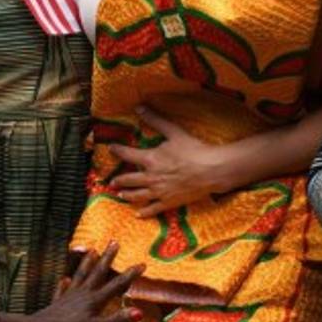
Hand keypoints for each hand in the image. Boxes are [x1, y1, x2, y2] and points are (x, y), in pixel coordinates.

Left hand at [19, 242, 143, 321]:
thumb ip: (117, 320)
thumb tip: (139, 311)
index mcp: (94, 300)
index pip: (116, 285)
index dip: (130, 275)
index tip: (142, 263)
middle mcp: (83, 294)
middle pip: (97, 272)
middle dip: (107, 258)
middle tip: (114, 242)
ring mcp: (69, 297)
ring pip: (80, 276)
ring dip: (87, 263)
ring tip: (92, 251)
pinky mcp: (57, 304)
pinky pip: (62, 290)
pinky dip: (64, 284)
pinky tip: (64, 279)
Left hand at [110, 107, 226, 217]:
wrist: (210, 170)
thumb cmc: (193, 150)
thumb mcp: (173, 132)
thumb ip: (155, 120)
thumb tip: (139, 107)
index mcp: (151, 159)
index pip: (128, 155)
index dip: (117, 150)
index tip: (110, 148)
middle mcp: (151, 177)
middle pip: (129, 180)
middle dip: (119, 180)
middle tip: (111, 181)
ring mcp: (159, 192)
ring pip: (138, 195)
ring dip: (127, 195)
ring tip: (120, 195)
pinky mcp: (169, 202)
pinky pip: (153, 209)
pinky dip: (144, 212)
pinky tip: (139, 214)